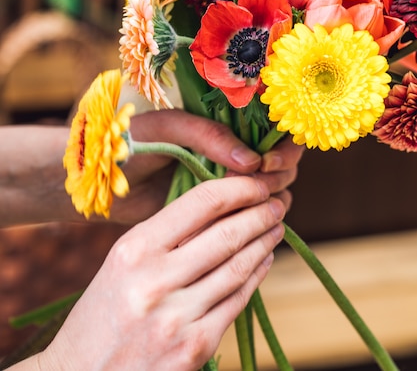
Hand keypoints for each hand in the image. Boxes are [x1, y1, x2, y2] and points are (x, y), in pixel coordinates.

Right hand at [39, 176, 285, 370]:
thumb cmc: (102, 312)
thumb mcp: (122, 263)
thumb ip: (166, 235)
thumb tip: (220, 206)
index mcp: (134, 250)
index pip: (201, 203)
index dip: (239, 188)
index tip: (257, 183)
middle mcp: (155, 282)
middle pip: (227, 234)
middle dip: (261, 213)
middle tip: (278, 201)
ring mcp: (177, 319)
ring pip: (238, 268)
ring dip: (264, 242)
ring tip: (276, 226)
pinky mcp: (194, 349)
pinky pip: (236, 302)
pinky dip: (255, 276)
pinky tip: (264, 261)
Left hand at [110, 109, 302, 224]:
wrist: (98, 179)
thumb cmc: (130, 142)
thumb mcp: (169, 128)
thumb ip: (209, 136)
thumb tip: (252, 162)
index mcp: (225, 123)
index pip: (273, 129)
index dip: (280, 146)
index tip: (267, 163)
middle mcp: (232, 152)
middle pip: (279, 162)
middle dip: (278, 174)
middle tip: (259, 187)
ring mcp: (225, 182)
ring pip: (270, 190)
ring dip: (271, 197)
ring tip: (253, 206)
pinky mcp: (215, 211)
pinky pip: (248, 215)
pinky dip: (256, 219)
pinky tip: (248, 224)